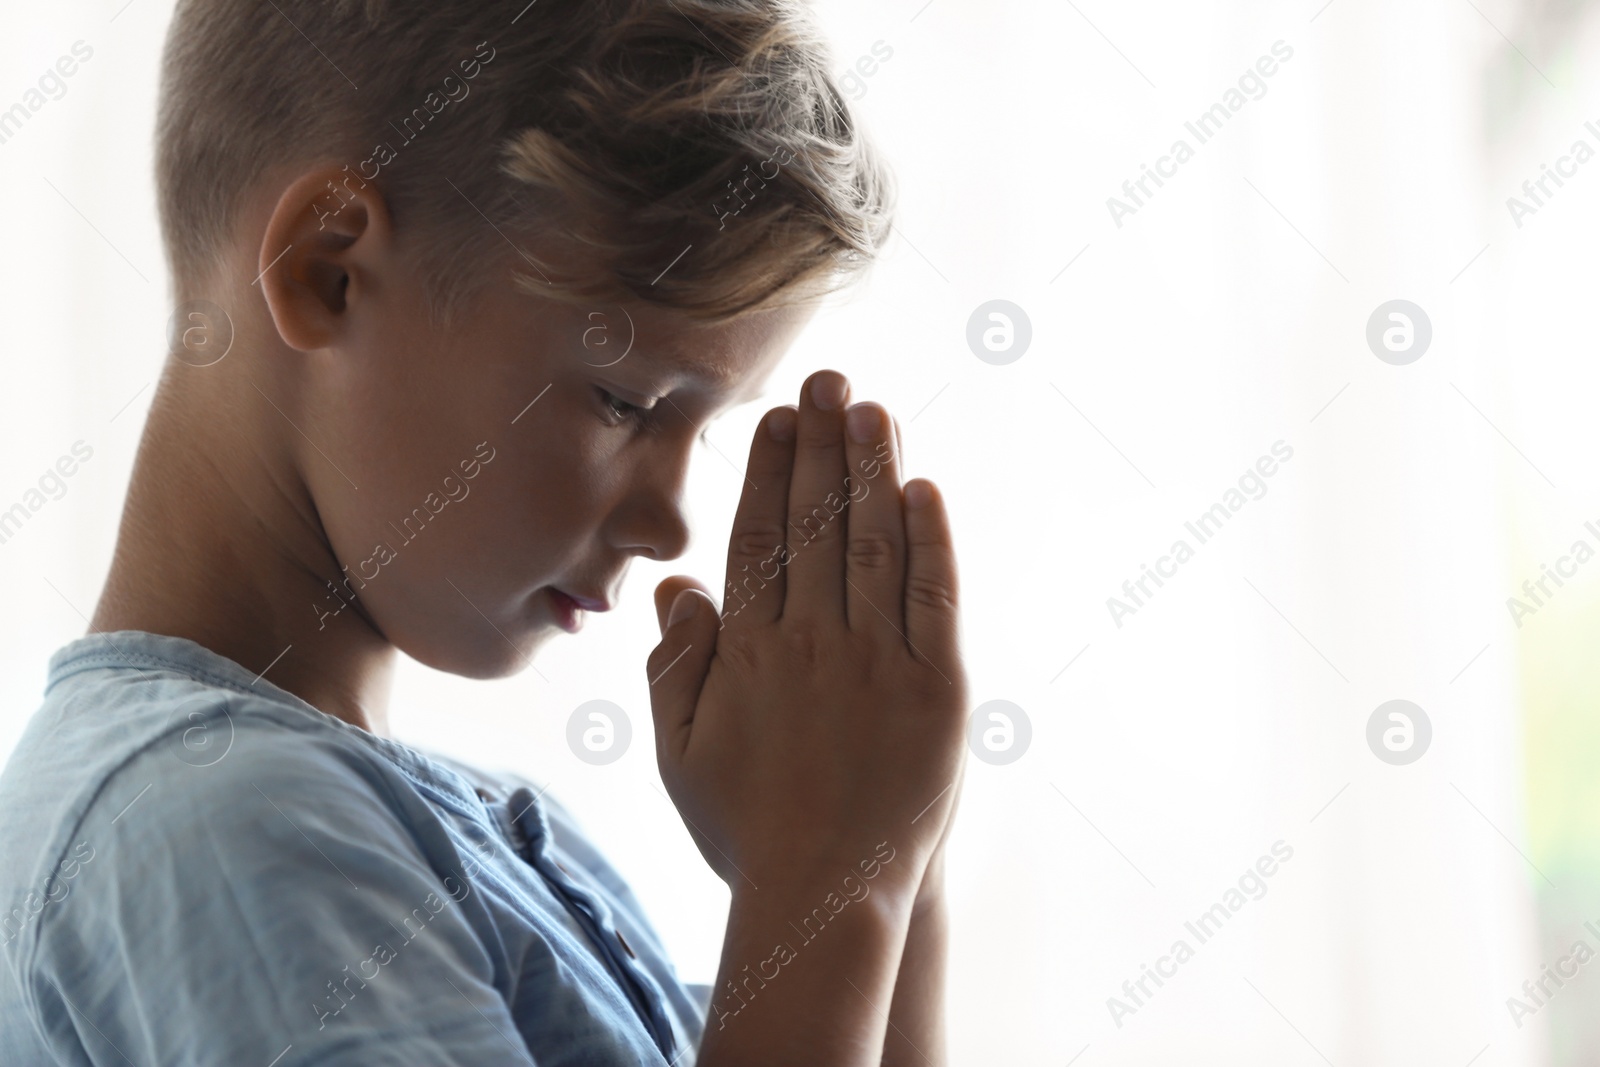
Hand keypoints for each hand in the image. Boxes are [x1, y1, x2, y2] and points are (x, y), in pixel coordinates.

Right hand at [646, 369, 966, 905]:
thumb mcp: (680, 751)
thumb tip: (676, 586)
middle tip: (829, 380)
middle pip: (819, 524)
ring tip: (872, 410)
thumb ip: (674, 664)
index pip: (759, 537)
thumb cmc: (745, 827)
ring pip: (876, 545)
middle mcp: (814, 643)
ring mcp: (880, 664)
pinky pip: (935, 600)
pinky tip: (924, 490)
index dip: (771, 471)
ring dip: (874, 471)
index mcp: (749, 651)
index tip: (779, 417)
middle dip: (823, 445)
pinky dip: (932, 542)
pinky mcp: (939, 691)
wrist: (827, 896)